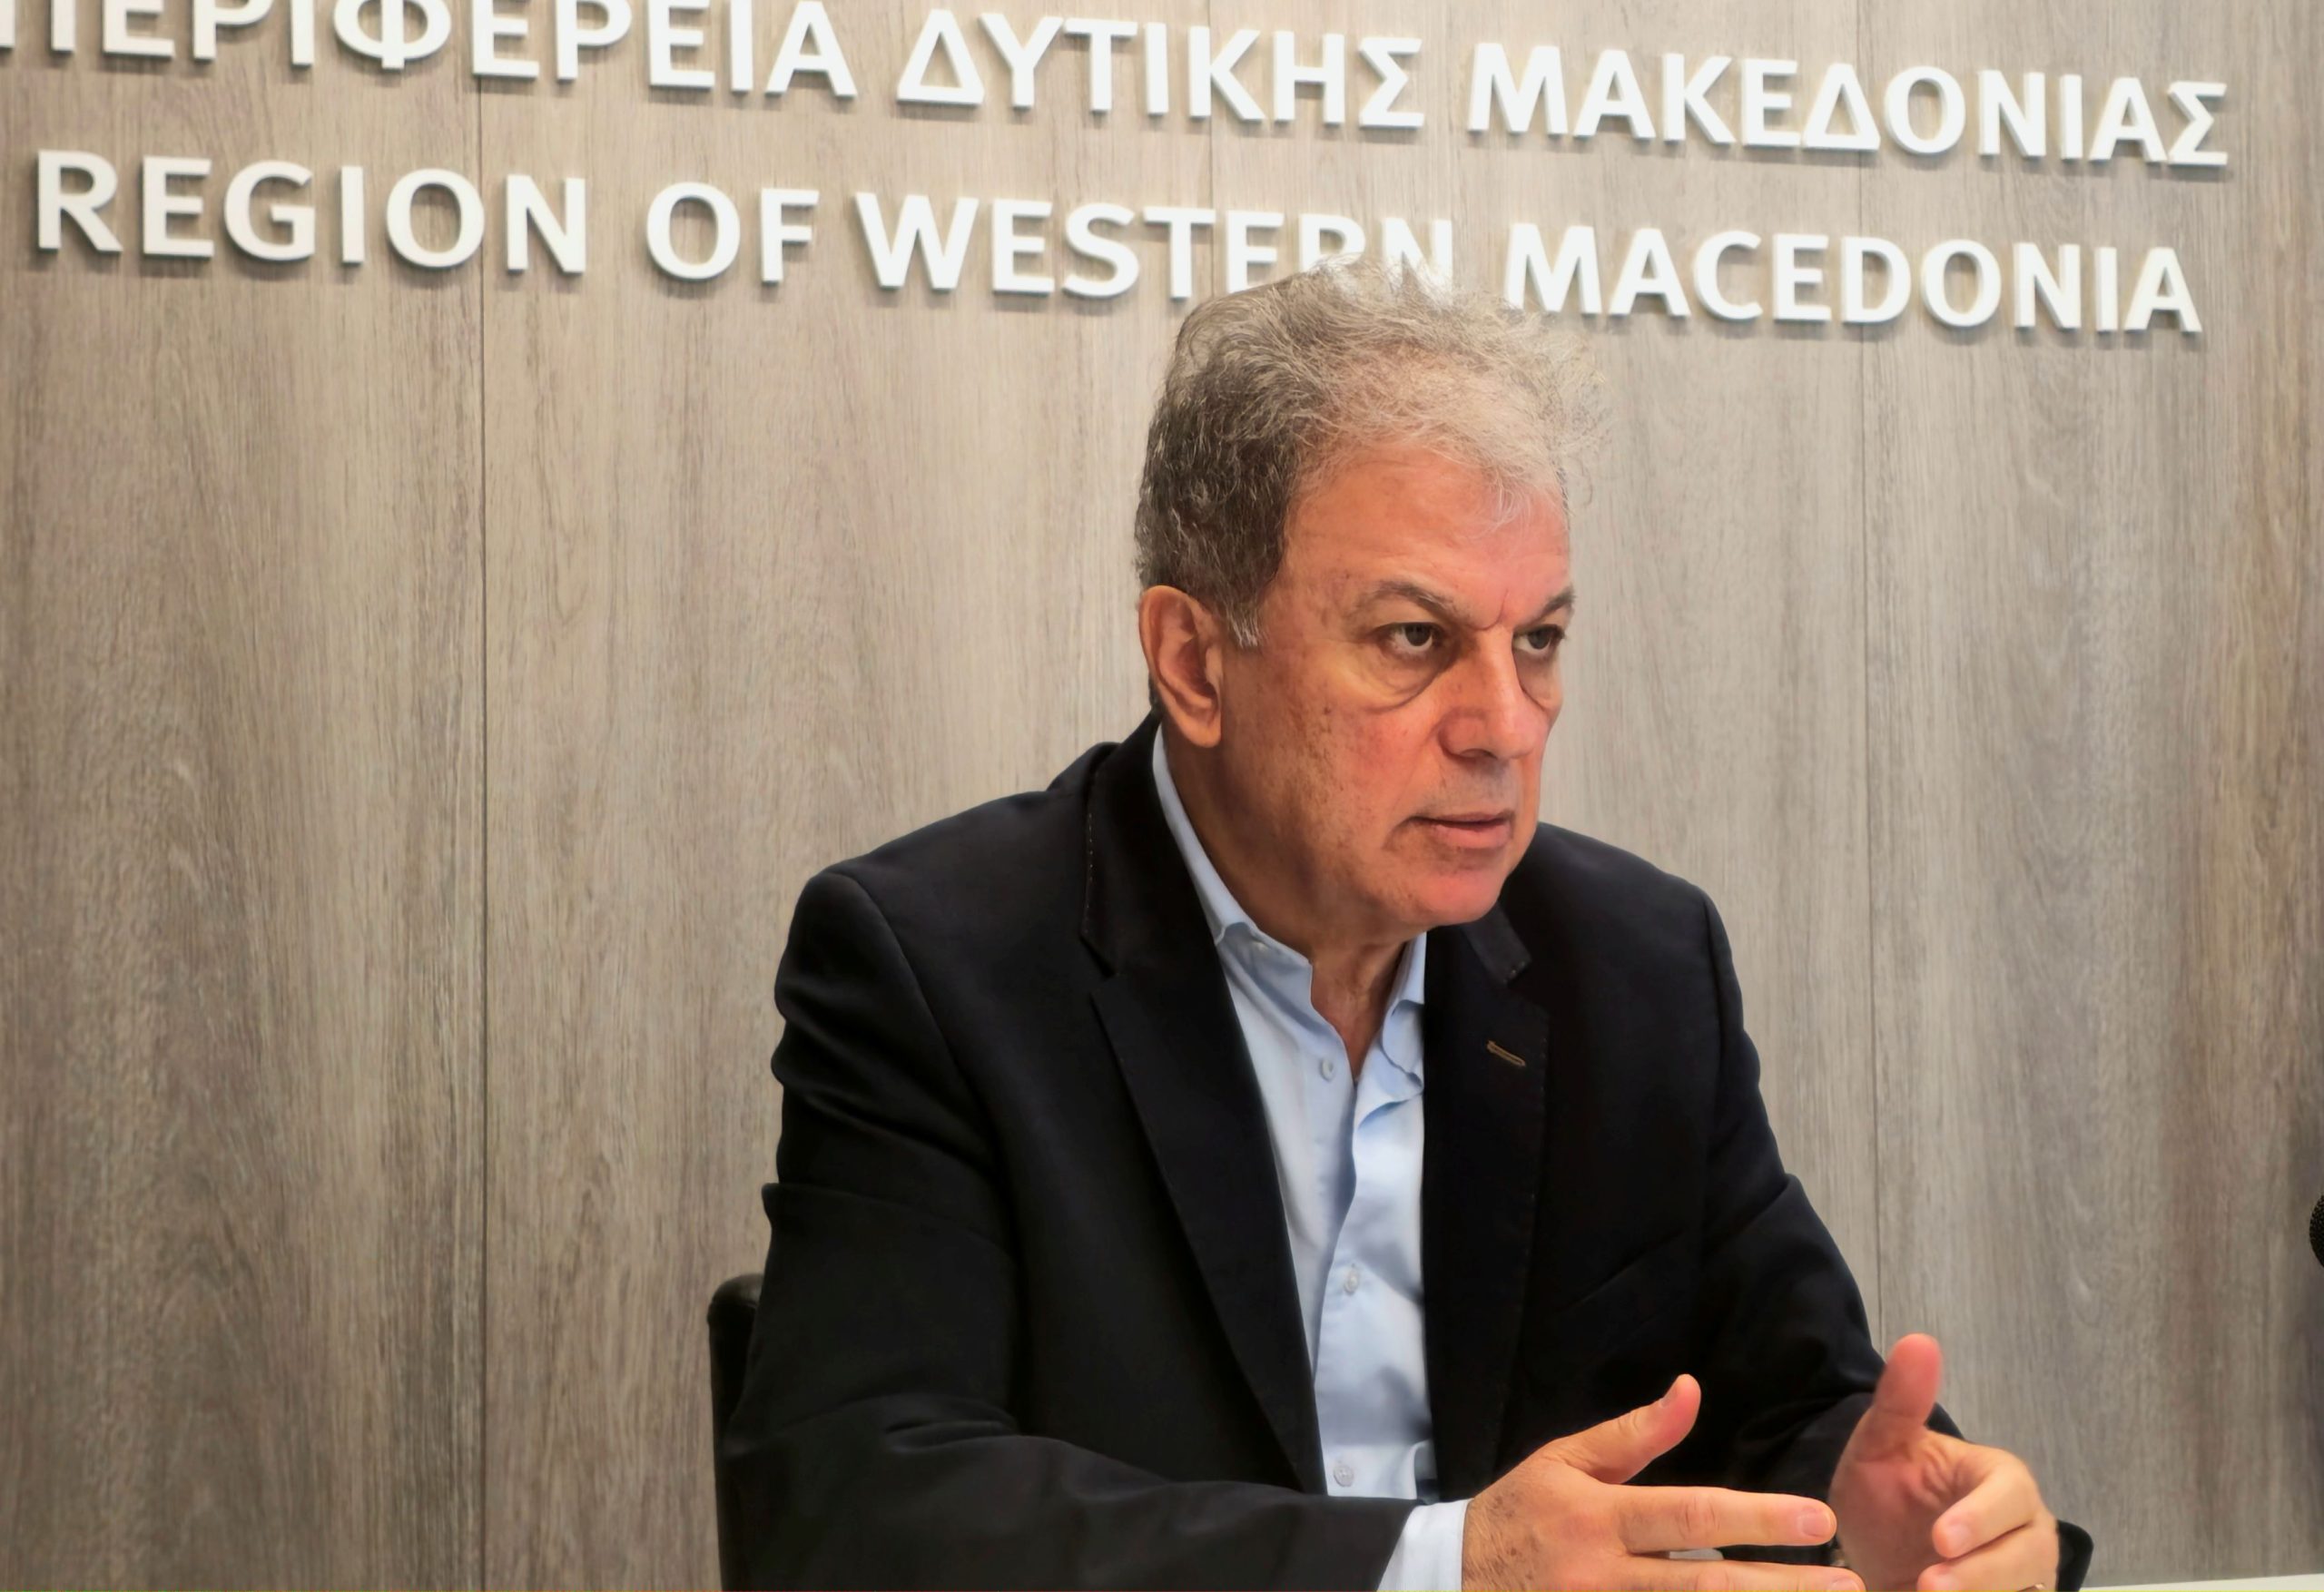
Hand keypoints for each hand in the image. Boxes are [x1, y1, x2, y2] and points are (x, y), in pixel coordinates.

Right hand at [1463, 1374, 1862, 1590]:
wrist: (1454, 1579)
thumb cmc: (1518, 1513)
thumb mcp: (1565, 1459)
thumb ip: (1635, 1433)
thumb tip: (1691, 1390)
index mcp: (1599, 1518)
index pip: (1690, 1516)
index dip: (1757, 1518)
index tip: (1817, 1519)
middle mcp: (1605, 1576)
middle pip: (1709, 1587)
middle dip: (1784, 1589)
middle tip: (1850, 1585)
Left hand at [1830, 1335, 2060, 1591]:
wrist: (1869, 1547)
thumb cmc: (1884, 1491)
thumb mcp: (1880, 1445)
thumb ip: (1900, 1400)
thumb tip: (1918, 1340)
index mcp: (2000, 1480)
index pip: (2009, 1497)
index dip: (1982, 1519)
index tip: (1943, 1539)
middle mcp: (2026, 1529)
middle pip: (2027, 1555)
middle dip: (1982, 1574)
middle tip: (1929, 1586)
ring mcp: (2025, 1573)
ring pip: (2025, 1590)